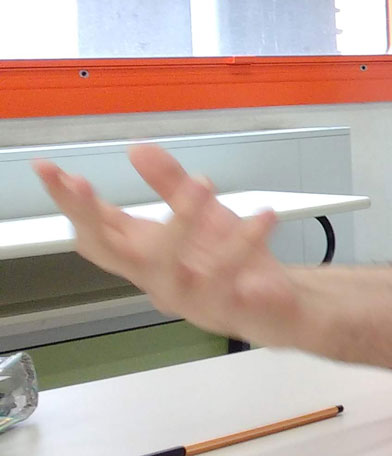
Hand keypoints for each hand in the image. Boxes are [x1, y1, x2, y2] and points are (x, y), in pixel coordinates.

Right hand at [32, 144, 301, 345]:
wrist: (279, 306)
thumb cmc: (229, 260)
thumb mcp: (201, 213)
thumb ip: (170, 183)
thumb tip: (136, 148)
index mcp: (146, 254)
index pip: (97, 228)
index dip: (70, 202)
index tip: (47, 168)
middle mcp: (157, 279)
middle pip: (111, 252)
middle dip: (89, 217)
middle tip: (79, 180)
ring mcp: (190, 298)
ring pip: (168, 268)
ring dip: (182, 222)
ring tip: (203, 183)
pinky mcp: (231, 308)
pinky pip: (233, 281)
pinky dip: (245, 249)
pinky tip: (262, 218)